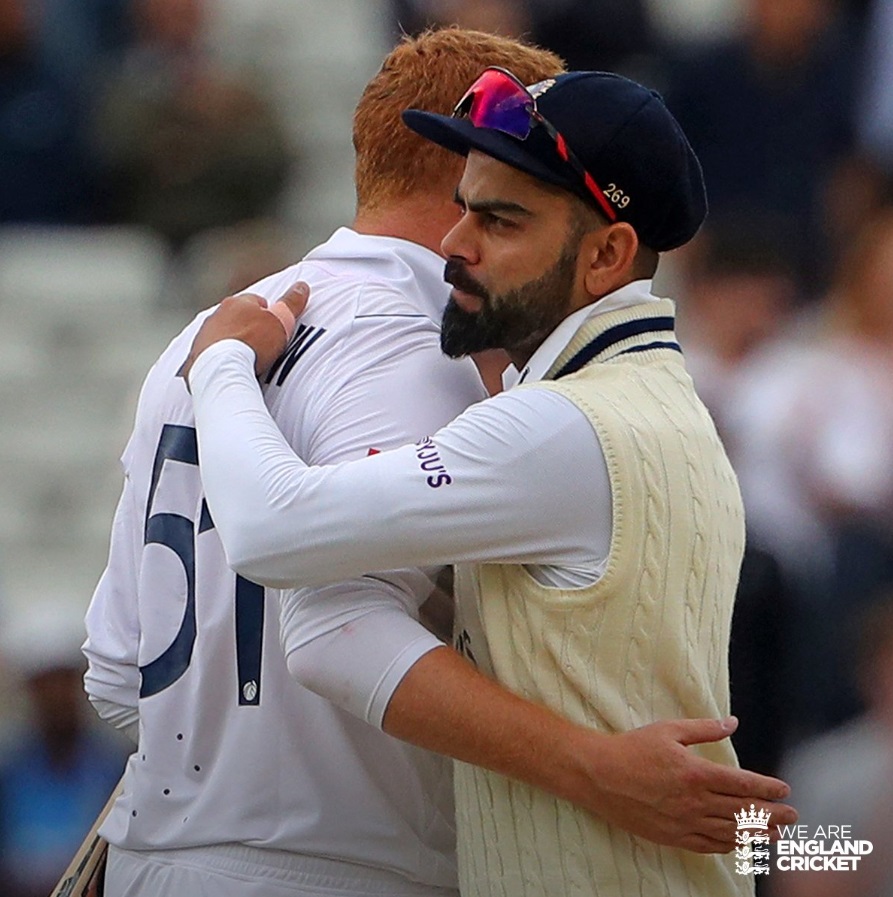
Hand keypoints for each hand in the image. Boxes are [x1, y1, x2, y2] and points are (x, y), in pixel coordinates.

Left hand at [179, 282, 308, 383]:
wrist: (222, 369)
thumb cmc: (252, 344)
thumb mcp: (280, 322)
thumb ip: (291, 304)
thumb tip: (302, 285)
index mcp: (237, 303)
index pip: (255, 301)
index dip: (267, 314)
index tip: (274, 328)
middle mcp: (216, 315)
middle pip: (235, 317)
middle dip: (246, 327)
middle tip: (261, 345)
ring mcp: (203, 335)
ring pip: (219, 335)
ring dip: (230, 343)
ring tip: (244, 360)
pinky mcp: (194, 356)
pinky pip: (207, 355)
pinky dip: (217, 360)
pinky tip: (227, 369)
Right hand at [579, 716, 796, 852]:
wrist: (599, 775)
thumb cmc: (632, 748)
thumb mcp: (669, 730)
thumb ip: (704, 728)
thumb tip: (732, 722)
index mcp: (696, 772)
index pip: (743, 784)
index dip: (768, 788)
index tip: (785, 790)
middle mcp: (695, 801)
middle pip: (743, 811)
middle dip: (772, 814)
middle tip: (793, 815)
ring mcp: (684, 822)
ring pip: (731, 832)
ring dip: (758, 833)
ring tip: (778, 834)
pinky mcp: (673, 836)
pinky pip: (709, 844)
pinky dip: (730, 845)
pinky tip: (742, 843)